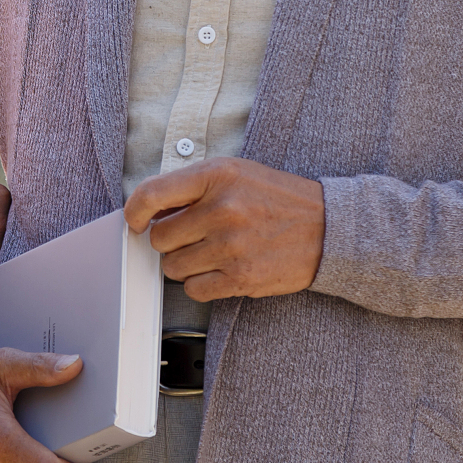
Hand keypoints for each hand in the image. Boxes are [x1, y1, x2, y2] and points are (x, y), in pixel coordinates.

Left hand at [123, 156, 324, 300]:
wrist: (328, 228)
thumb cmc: (280, 199)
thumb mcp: (237, 173)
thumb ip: (195, 186)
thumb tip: (151, 209)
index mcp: (217, 175)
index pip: (153, 193)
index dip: (134, 210)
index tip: (134, 220)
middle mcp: (222, 209)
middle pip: (160, 237)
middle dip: (169, 240)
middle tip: (190, 237)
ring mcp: (231, 246)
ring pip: (173, 267)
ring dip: (184, 264)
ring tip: (209, 253)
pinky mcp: (241, 277)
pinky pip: (194, 289)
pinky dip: (200, 284)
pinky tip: (218, 271)